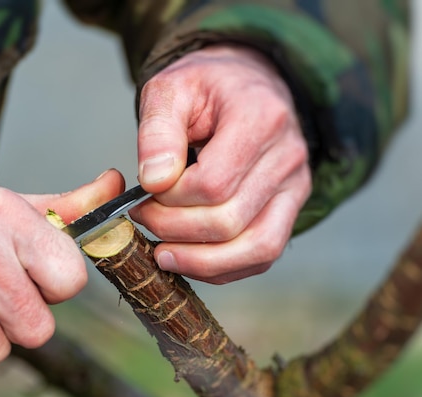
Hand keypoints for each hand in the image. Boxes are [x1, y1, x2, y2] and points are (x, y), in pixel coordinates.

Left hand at [129, 45, 310, 283]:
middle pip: (230, 221)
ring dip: (201, 261)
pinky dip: (223, 268)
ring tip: (162, 254)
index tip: (144, 193)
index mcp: (260, 118)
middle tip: (143, 218)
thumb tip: (154, 181)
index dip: (170, 199)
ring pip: (256, 249)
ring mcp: (296, 186)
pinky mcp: (291, 208)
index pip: (212, 184)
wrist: (245, 85)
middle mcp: (288, 156)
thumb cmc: (204, 88)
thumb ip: (158, 130)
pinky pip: (263, 255)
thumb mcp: (170, 88)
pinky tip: (189, 258)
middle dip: (174, 229)